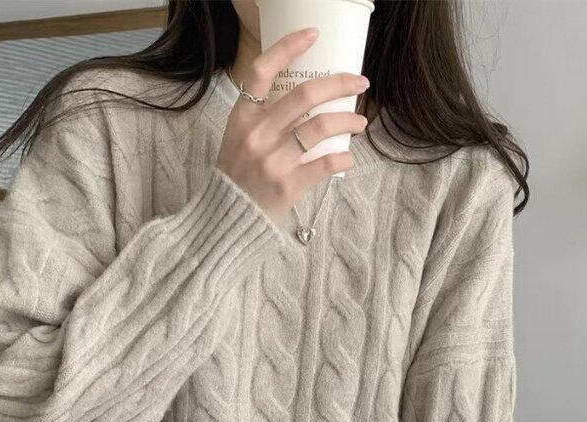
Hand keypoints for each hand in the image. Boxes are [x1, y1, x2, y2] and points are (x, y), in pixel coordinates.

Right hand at [216, 27, 369, 224]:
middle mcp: (258, 134)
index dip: (289, 47)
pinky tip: (348, 157)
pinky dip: (343, 158)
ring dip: (348, 120)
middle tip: (359, 83)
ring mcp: (273, 160)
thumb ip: (264, 119)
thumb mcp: (239, 139)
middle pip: (304, 95)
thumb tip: (306, 100)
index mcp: (243, 117)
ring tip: (359, 122)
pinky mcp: (288, 185)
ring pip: (320, 127)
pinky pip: (325, 164)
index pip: (263, 71)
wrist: (227, 220)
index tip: (313, 35)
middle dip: (339, 84)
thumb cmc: (237, 177)